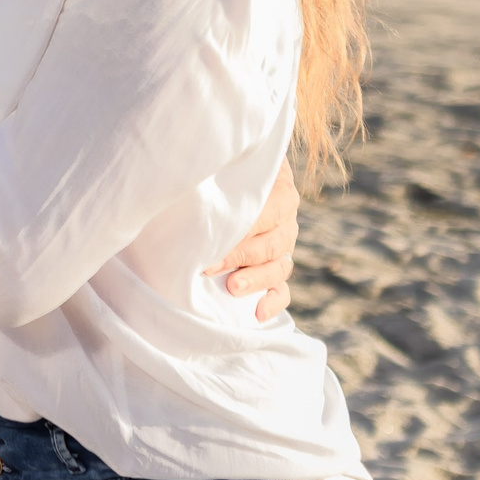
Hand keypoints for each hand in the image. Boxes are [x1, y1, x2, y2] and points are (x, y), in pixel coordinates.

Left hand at [208, 163, 300, 319]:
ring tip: (232, 288)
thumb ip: (219, 173)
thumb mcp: (228, 165)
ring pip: (279, 268)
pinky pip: (282, 290)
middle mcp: (286, 221)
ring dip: (256, 280)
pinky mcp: (276, 269)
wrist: (236, 179)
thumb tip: (193, 179)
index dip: (241, 230)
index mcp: (280, 191)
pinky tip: (257, 313)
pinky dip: (273, 302)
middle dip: (239, 257)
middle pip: (271, 244)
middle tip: (210, 267)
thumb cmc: (225, 171)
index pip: (268, 213)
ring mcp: (284, 247)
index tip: (211, 240)